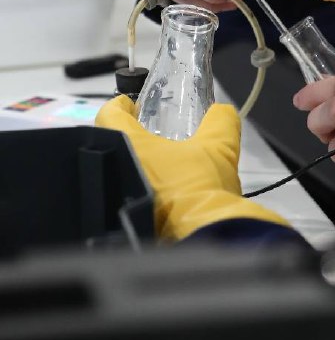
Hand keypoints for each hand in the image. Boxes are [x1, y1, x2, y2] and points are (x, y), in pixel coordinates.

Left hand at [96, 95, 287, 239]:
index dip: (120, 104)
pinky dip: (145, 187)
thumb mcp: (219, 145)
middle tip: (154, 132)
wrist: (202, 235)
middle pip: (114, 143)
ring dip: (140, 164)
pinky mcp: (129, 218)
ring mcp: (119, 196)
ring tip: (164, 161)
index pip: (108, 114)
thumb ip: (221, 120)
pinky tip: (167, 189)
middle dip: (132, 137)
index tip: (133, 104)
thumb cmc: (200, 183)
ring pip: (122, 170)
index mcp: (129, 144)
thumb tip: (221, 111)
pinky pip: (131, 194)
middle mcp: (115, 168)